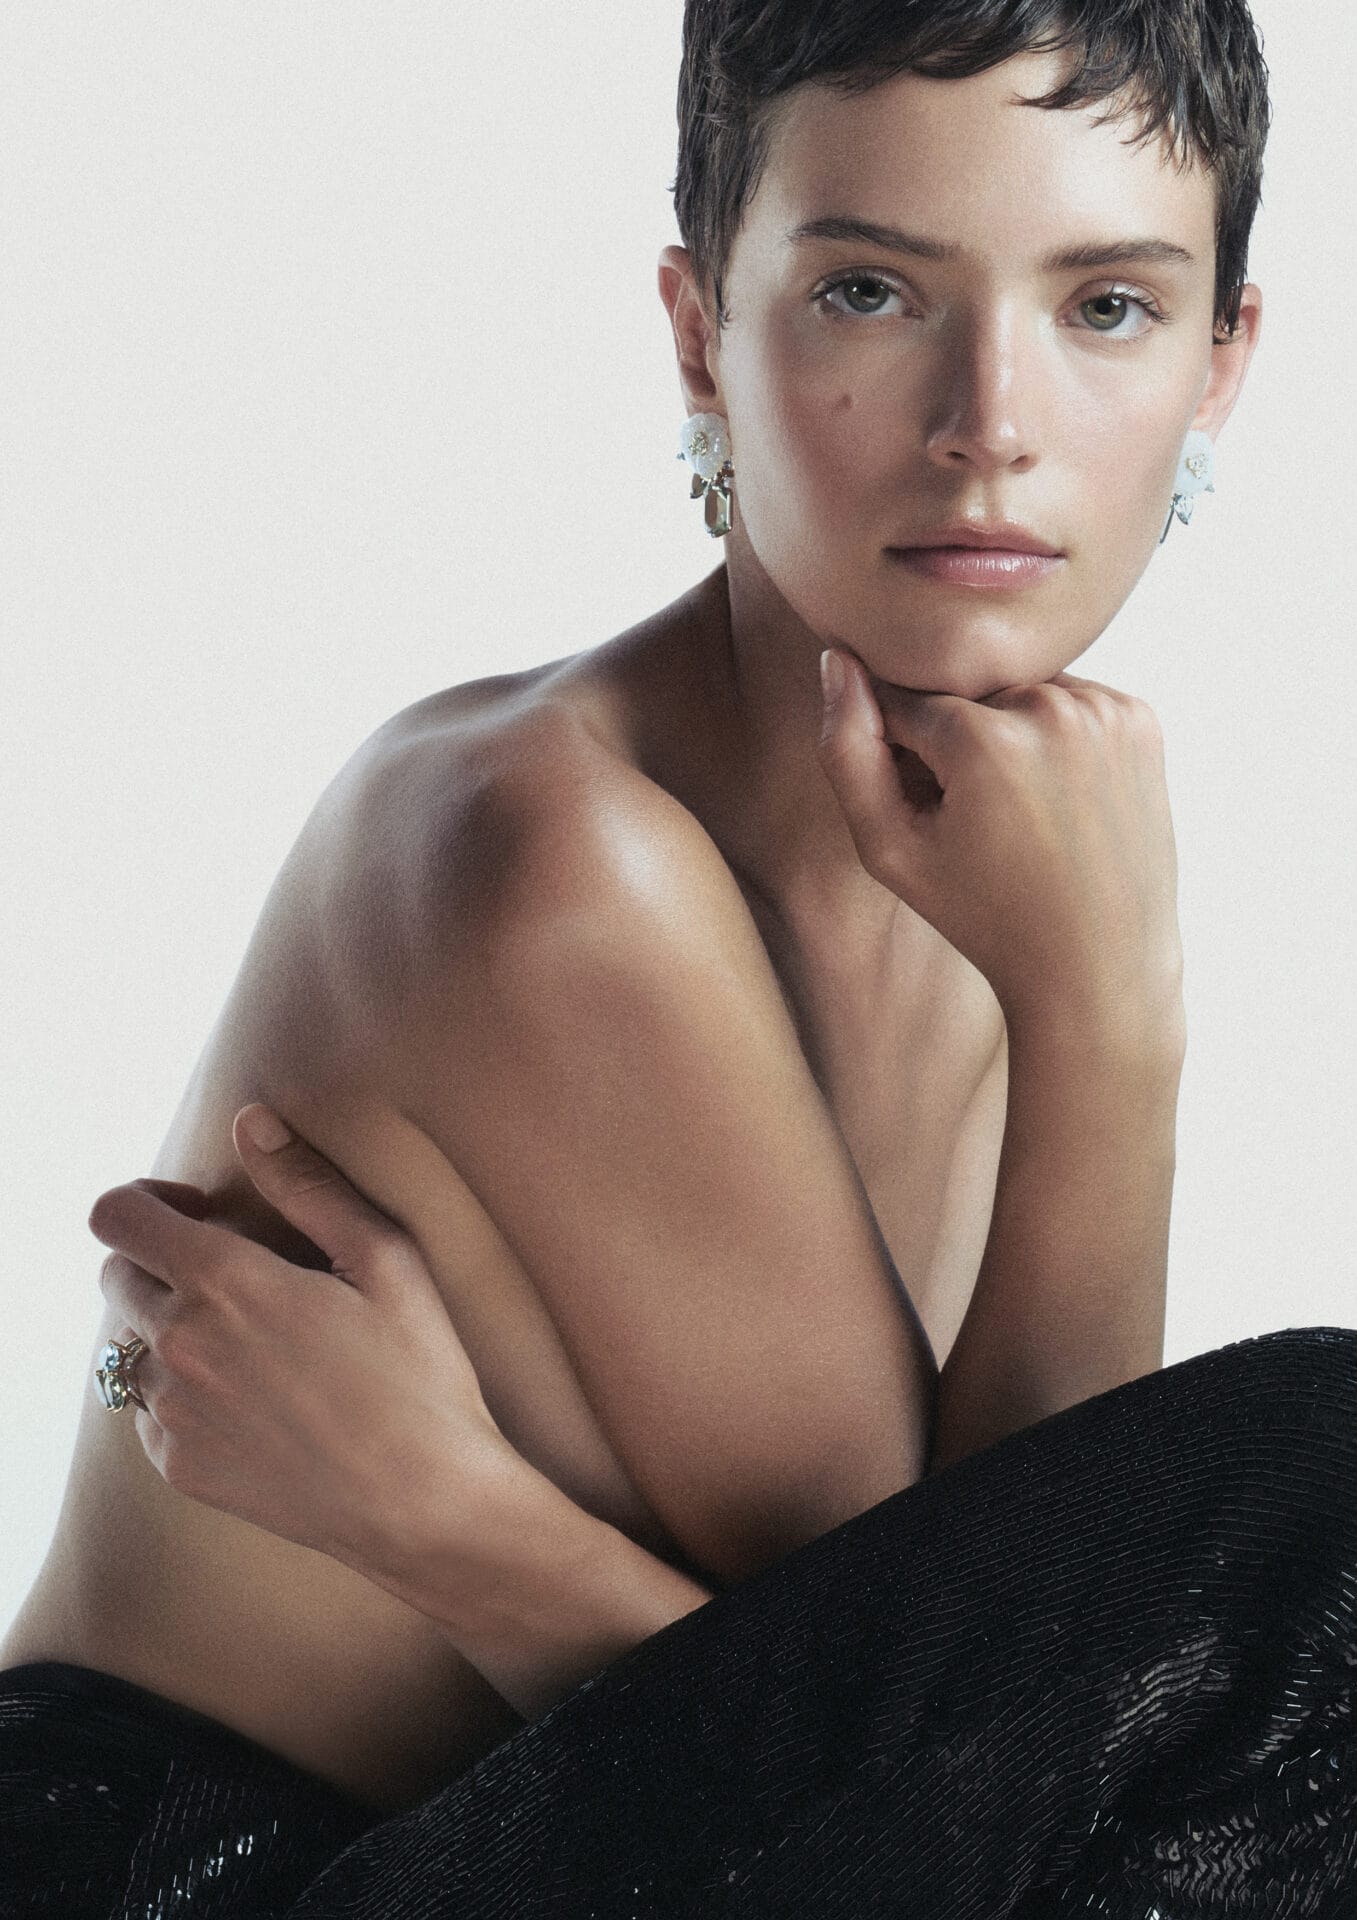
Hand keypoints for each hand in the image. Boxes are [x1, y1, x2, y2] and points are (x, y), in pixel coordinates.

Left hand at [89, 1106, 508, 1583]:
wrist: (423, 1502)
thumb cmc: (419, 1373)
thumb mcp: (385, 1259)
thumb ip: (307, 1184)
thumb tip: (250, 1120)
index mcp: (225, 1283)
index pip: (117, 1217)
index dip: (145, 1201)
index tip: (195, 1213)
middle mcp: (180, 1346)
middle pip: (118, 1277)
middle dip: (163, 1263)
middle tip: (241, 1279)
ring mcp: (173, 1413)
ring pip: (132, 1346)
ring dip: (173, 1332)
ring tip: (256, 1348)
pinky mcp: (180, 1465)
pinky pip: (149, 1411)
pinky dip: (185, 1394)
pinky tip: (257, 1401)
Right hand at [817, 651, 1184, 1050]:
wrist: (1098, 963)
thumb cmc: (984, 916)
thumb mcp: (890, 850)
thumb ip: (846, 751)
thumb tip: (836, 659)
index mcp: (984, 740)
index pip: (904, 703)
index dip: (905, 758)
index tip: (931, 812)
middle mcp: (1051, 708)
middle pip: (966, 694)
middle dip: (957, 741)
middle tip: (979, 821)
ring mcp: (1105, 710)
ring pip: (1018, 692)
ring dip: (1006, 733)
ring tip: (1020, 813)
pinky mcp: (1139, 718)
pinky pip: (1069, 702)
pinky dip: (1054, 737)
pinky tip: (1060, 800)